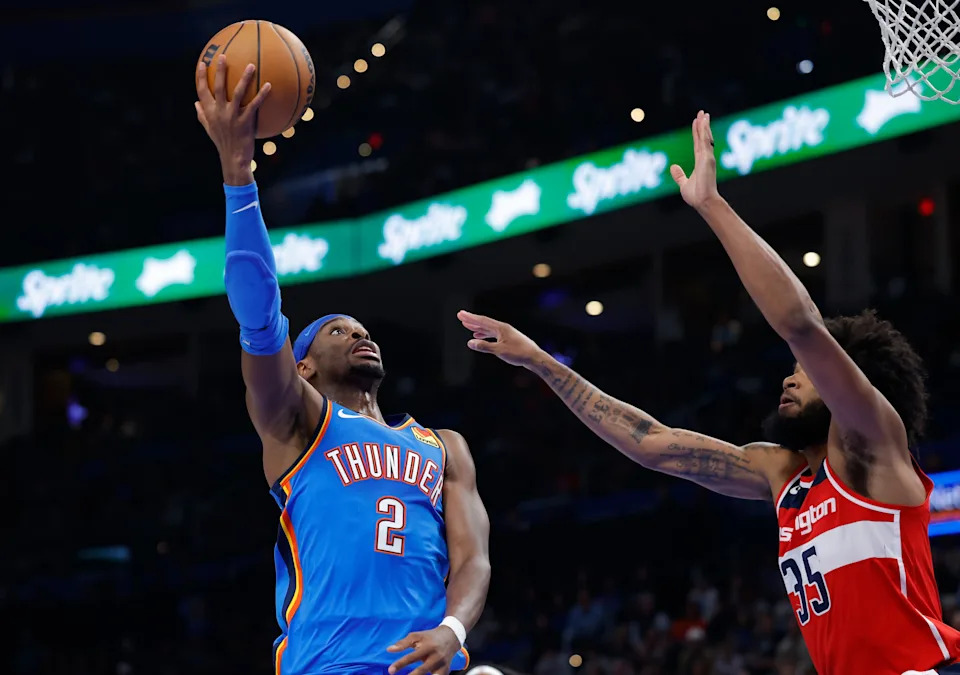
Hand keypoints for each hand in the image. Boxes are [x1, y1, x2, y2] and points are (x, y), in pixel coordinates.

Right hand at [195, 54, 271, 183]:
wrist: (233, 158)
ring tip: (251, 65)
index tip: (202, 63)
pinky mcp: (245, 122)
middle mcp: (219, 112)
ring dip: (244, 78)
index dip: (200, 76)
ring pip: (237, 92)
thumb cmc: (222, 143)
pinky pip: (254, 105)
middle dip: (219, 70)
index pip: (201, 91)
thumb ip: (202, 115)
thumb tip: (195, 102)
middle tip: (223, 56)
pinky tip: (269, 85)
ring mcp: (232, 116)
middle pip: (217, 87)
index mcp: (209, 112)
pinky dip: (261, 95)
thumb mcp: (209, 129)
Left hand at [386, 626, 460, 674]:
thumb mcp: (416, 636)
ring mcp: (442, 665)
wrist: (450, 637)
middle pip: (422, 670)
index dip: (400, 664)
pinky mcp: (446, 671)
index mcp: (428, 646)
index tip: (390, 670)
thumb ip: (403, 643)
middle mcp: (436, 657)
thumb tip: (389, 649)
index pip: (412, 657)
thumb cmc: (429, 637)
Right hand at [457, 310, 542, 366]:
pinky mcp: (508, 338)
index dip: (470, 318)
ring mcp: (506, 333)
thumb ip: (484, 346)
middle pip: (484, 322)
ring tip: (468, 326)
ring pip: (488, 328)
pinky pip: (493, 334)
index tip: (460, 314)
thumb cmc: (518, 354)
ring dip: (477, 327)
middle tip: (461, 316)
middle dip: (472, 320)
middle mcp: (503, 328)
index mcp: (501, 328)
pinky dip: (485, 334)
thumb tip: (470, 342)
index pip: (482, 321)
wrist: (534, 357)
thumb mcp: (499, 351)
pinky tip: (480, 336)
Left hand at [670, 110, 721, 210]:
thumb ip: (679, 175)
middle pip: (703, 138)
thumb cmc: (696, 196)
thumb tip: (673, 167)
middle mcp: (705, 158)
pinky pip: (705, 141)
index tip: (697, 122)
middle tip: (703, 113)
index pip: (698, 144)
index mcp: (700, 163)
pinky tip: (703, 122)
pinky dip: (704, 131)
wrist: (703, 202)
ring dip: (704, 125)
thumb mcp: (683, 184)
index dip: (698, 133)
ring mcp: (707, 157)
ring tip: (703, 114)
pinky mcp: (707, 158)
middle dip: (703, 125)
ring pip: (705, 137)